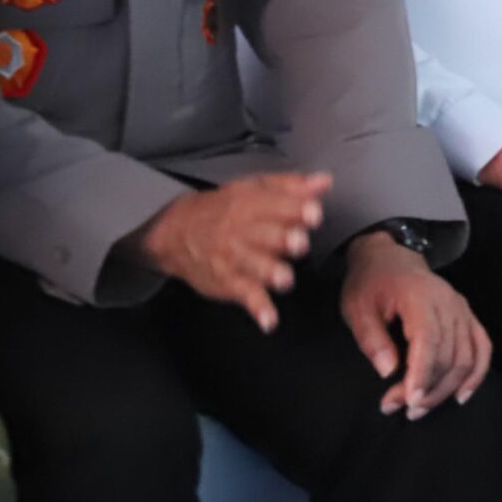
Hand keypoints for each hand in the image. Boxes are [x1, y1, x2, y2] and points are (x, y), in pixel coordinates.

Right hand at [130, 172, 330, 331]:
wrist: (176, 233)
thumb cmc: (223, 209)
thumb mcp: (253, 189)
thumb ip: (291, 187)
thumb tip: (325, 180)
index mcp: (251, 203)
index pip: (275, 205)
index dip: (296, 209)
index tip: (314, 213)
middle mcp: (241, 231)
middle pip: (266, 235)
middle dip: (284, 239)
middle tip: (299, 243)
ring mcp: (233, 258)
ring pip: (254, 265)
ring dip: (270, 272)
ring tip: (284, 279)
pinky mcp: (227, 282)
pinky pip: (244, 295)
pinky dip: (257, 309)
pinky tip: (269, 321)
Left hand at [340, 235, 491, 418]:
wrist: (390, 257)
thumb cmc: (371, 284)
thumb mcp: (357, 308)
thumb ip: (372, 339)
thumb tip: (388, 370)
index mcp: (419, 297)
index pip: (429, 339)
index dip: (422, 373)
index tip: (408, 401)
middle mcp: (448, 303)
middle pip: (449, 354)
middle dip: (427, 388)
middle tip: (399, 409)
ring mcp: (462, 309)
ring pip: (466, 357)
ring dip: (445, 389)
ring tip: (418, 409)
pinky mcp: (467, 316)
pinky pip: (482, 347)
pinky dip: (476, 374)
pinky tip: (461, 395)